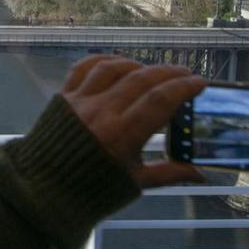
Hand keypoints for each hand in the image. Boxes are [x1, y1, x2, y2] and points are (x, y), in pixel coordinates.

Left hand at [60, 55, 206, 187]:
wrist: (45, 188)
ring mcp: (81, 100)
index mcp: (123, 135)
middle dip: (168, 72)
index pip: (160, 100)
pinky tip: (119, 63)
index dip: (183, 87)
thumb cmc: (94, 188)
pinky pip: (84, 67)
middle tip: (185, 73)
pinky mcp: (63, 96)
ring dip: (138, 64)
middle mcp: (102, 111)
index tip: (200, 82)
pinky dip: (104, 60)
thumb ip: (169, 173)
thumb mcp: (134, 182)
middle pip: (141, 79)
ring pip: (114, 68)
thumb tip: (203, 175)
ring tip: (154, 70)